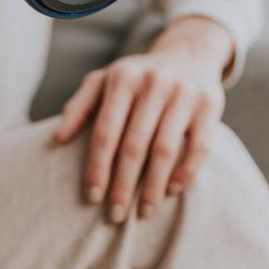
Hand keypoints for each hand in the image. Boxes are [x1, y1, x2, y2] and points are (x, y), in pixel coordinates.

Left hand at [53, 16, 233, 222]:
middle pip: (134, 145)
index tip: (92, 196)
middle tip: (115, 215)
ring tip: (145, 213)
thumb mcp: (104, 80)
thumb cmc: (137, 77)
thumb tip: (58, 140)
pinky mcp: (210, 106)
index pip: (106, 131)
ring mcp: (184, 93)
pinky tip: (172, 191)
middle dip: (123, 185)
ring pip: (165, 150)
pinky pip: (199, 147)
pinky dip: (185, 173)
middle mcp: (154, 83)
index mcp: (123, 78)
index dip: (97, 166)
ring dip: (153, 187)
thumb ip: (79, 107)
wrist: (189, 54)